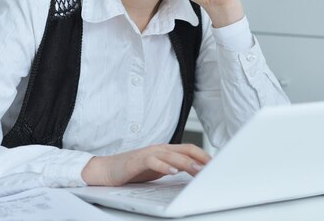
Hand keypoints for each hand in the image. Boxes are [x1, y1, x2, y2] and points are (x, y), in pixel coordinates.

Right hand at [81, 143, 211, 186]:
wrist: (107, 169)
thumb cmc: (133, 170)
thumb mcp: (158, 170)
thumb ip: (173, 168)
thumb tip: (191, 175)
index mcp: (166, 150)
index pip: (190, 149)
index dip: (204, 156)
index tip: (216, 165)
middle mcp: (160, 149)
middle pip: (185, 150)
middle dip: (201, 159)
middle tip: (213, 168)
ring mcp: (149, 153)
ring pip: (172, 154)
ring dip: (187, 163)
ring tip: (198, 171)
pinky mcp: (137, 160)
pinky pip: (153, 161)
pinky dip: (164, 166)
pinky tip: (172, 171)